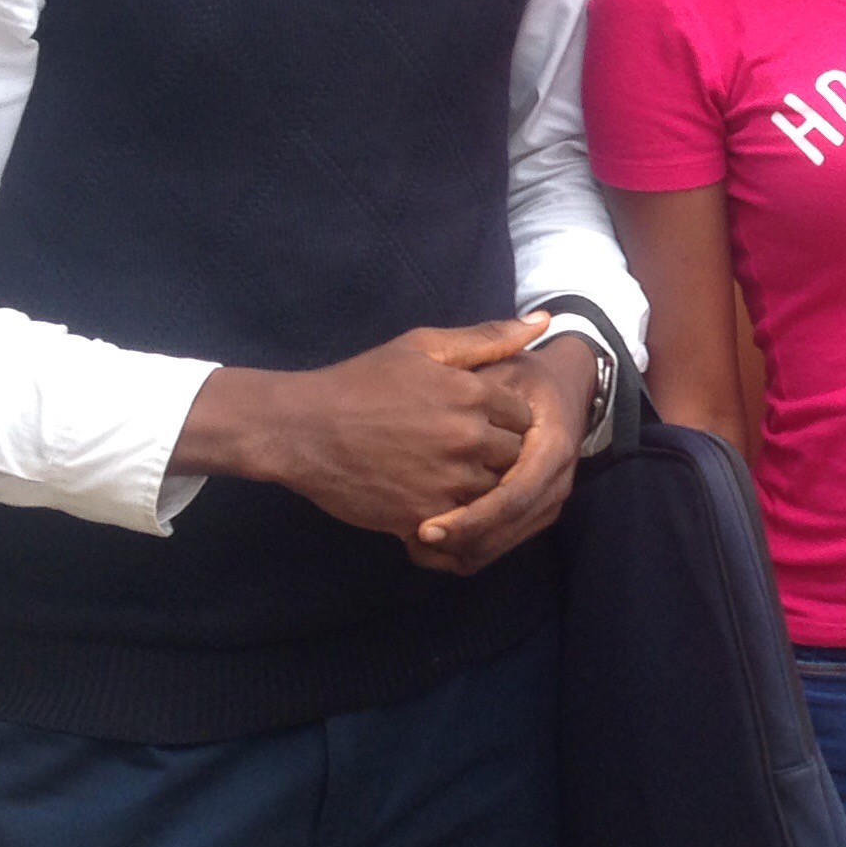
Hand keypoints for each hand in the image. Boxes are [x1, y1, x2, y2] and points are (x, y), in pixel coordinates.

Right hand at [180, 316, 545, 535]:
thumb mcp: (422, 346)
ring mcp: (447, 481)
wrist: (301, 430)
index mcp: (472, 393)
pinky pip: (465, 525)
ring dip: (480, 486)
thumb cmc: (361, 383)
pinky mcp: (424, 516)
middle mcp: (467, 438)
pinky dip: (458, 516)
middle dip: (498, 455)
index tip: (480, 420)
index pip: (524, 416)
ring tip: (446, 472)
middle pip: (515, 456)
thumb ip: (487, 337)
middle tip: (464, 450)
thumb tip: (544, 321)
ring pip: (495, 492)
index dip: (505, 420)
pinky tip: (431, 496)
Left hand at [411, 335, 599, 573]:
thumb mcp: (505, 364)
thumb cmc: (524, 377)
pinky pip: (496, 547)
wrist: (563, 390)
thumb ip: (484, 379)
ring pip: (499, 546)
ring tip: (412, 541)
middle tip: (410, 539)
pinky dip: (462, 552)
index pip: (513, 497)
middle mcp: (557, 482)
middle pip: (505, 530)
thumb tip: (459, 395)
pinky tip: (428, 542)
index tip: (425, 526)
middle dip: (459, 541)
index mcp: (552, 447)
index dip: (470, 519)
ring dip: (456, 550)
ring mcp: (547, 503)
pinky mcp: (533, 515)